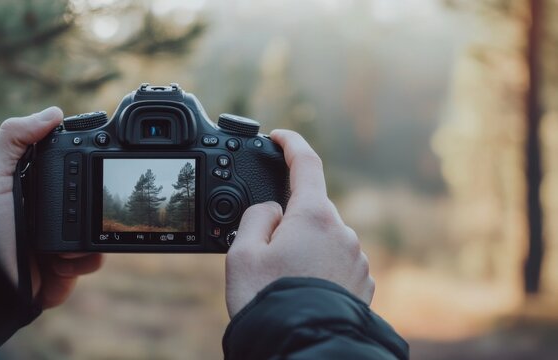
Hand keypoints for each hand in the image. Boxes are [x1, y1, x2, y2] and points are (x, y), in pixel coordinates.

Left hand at [0, 107, 103, 308]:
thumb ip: (12, 138)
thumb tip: (54, 112)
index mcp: (31, 186)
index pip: (67, 163)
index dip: (84, 156)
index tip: (99, 152)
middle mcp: (48, 211)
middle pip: (90, 193)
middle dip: (95, 199)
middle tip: (88, 205)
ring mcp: (60, 240)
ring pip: (98, 226)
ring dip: (89, 236)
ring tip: (64, 246)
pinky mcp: (69, 268)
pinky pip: (96, 258)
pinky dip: (86, 260)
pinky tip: (62, 264)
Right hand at [225, 129, 373, 317]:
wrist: (304, 347)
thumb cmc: (268, 301)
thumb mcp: (242, 252)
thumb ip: (258, 217)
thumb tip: (275, 212)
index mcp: (313, 216)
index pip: (306, 163)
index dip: (291, 143)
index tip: (279, 137)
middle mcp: (342, 232)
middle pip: (311, 209)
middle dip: (289, 220)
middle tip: (266, 253)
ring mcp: (356, 258)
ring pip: (323, 238)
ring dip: (304, 248)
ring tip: (284, 282)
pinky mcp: (363, 281)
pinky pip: (336, 261)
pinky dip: (319, 268)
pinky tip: (303, 290)